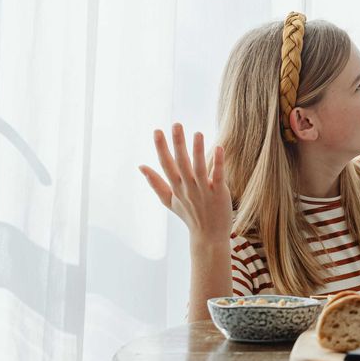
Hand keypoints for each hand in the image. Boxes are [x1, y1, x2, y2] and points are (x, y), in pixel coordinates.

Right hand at [139, 123, 232, 244]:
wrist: (208, 236)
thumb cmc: (190, 215)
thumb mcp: (169, 201)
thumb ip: (155, 183)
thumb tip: (140, 166)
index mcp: (176, 188)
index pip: (166, 165)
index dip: (161, 148)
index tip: (157, 131)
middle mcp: (187, 188)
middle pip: (180, 163)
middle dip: (177, 144)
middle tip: (176, 124)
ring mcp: (203, 191)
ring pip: (198, 168)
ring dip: (197, 150)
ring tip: (197, 133)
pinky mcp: (219, 193)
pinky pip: (217, 176)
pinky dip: (217, 163)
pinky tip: (219, 148)